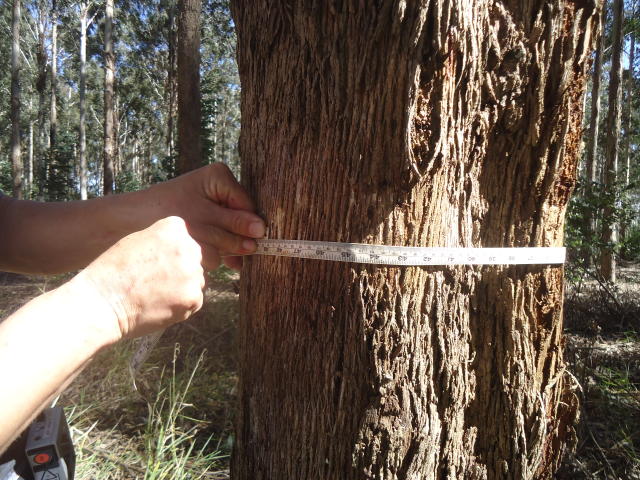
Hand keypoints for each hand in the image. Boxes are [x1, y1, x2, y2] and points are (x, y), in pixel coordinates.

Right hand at [76, 216, 206, 339]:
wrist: (102, 303)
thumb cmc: (113, 272)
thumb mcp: (138, 240)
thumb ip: (165, 240)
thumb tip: (184, 247)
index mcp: (175, 227)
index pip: (187, 239)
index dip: (172, 253)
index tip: (155, 262)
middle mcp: (189, 247)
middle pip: (195, 259)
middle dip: (181, 270)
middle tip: (155, 281)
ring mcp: (193, 273)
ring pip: (197, 280)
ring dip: (183, 287)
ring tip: (155, 293)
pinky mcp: (193, 298)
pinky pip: (195, 300)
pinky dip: (182, 305)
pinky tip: (160, 305)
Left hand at [145, 163, 264, 269]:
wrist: (132, 221)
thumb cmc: (165, 213)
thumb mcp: (202, 220)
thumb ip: (233, 226)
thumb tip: (261, 231)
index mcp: (221, 177)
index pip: (248, 206)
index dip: (251, 228)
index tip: (252, 248)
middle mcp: (220, 188)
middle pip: (242, 219)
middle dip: (237, 239)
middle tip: (230, 255)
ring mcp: (215, 204)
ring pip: (233, 231)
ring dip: (227, 247)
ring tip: (214, 257)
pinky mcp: (208, 220)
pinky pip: (224, 236)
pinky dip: (223, 250)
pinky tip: (227, 264)